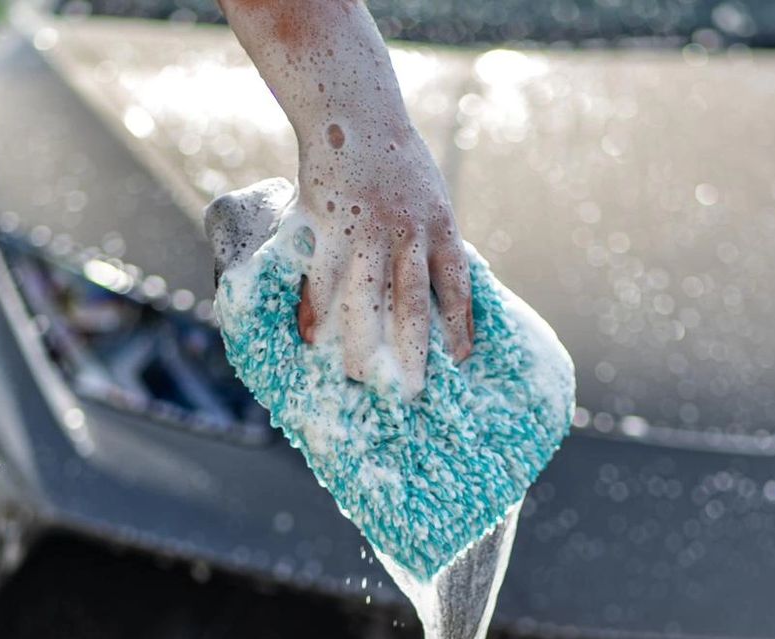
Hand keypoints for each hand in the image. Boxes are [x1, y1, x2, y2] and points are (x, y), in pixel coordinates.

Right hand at [295, 122, 473, 398]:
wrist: (354, 110)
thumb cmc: (396, 162)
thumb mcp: (431, 198)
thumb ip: (434, 244)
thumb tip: (442, 294)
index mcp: (440, 226)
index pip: (456, 285)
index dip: (458, 324)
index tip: (461, 360)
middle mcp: (408, 232)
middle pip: (412, 302)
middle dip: (413, 351)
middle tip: (413, 391)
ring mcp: (367, 229)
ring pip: (366, 296)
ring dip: (361, 341)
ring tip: (359, 377)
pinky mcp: (330, 223)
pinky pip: (322, 275)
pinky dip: (316, 308)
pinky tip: (312, 338)